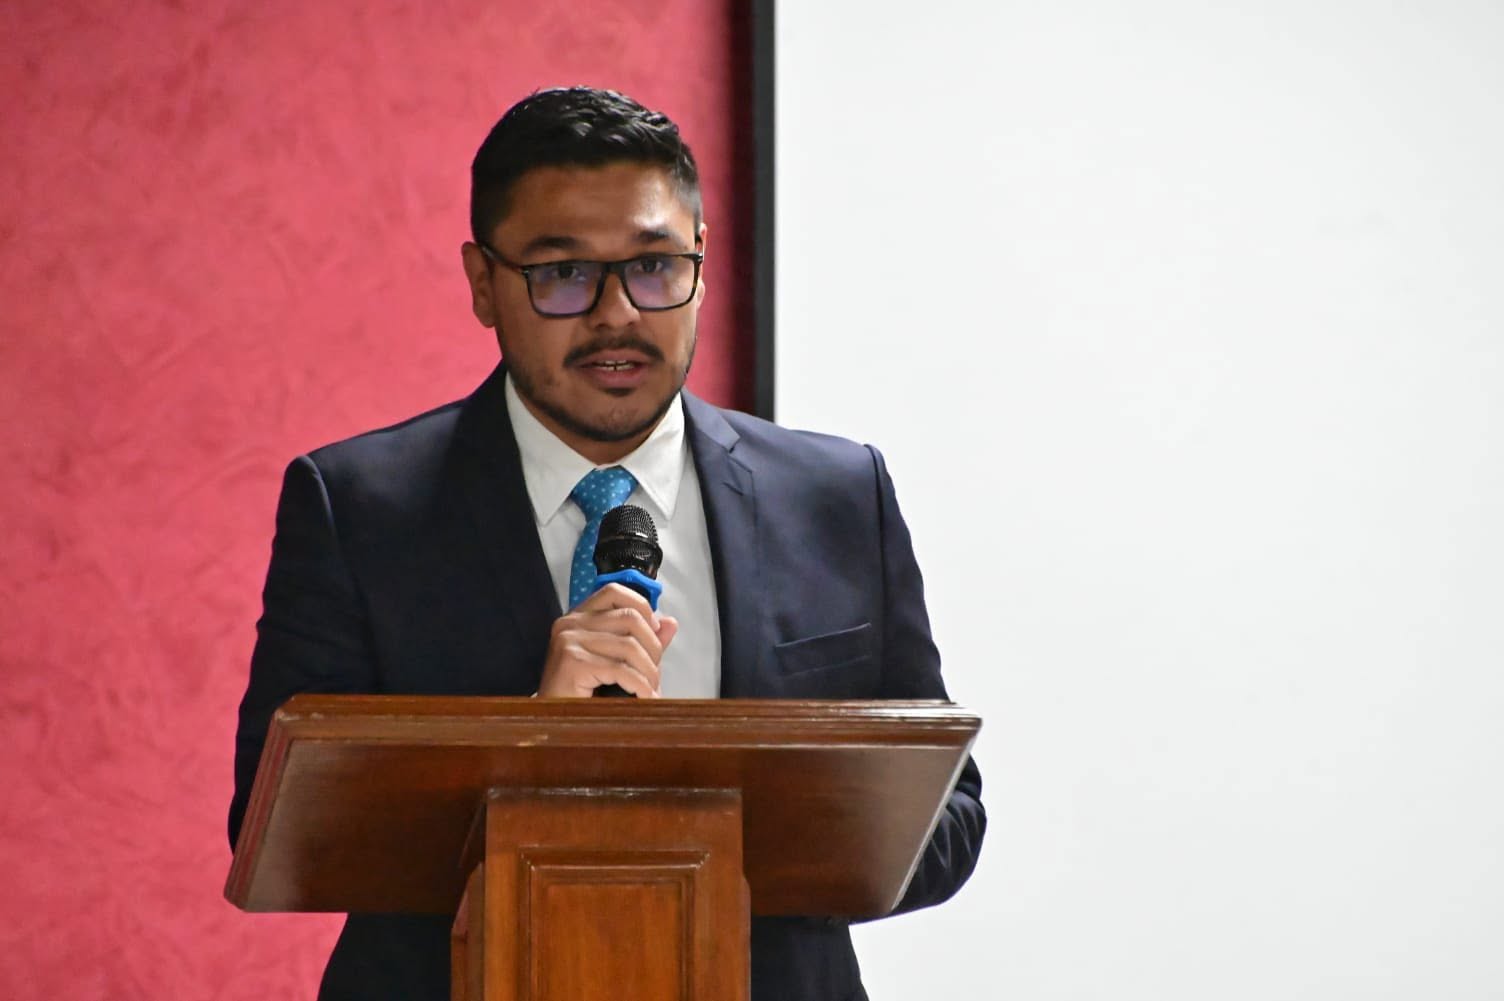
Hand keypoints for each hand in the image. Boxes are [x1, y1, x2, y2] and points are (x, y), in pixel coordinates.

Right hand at [536, 583, 678, 697]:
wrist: (552, 723)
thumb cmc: (583, 694)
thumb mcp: (616, 661)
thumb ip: (642, 641)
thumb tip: (670, 622)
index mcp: (579, 617)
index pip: (615, 592)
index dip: (643, 608)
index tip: (656, 632)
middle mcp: (570, 623)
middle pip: (630, 617)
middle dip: (653, 647)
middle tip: (655, 673)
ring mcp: (568, 641)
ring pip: (630, 646)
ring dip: (649, 672)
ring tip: (651, 690)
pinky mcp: (572, 663)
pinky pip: (621, 670)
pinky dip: (640, 686)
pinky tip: (645, 698)